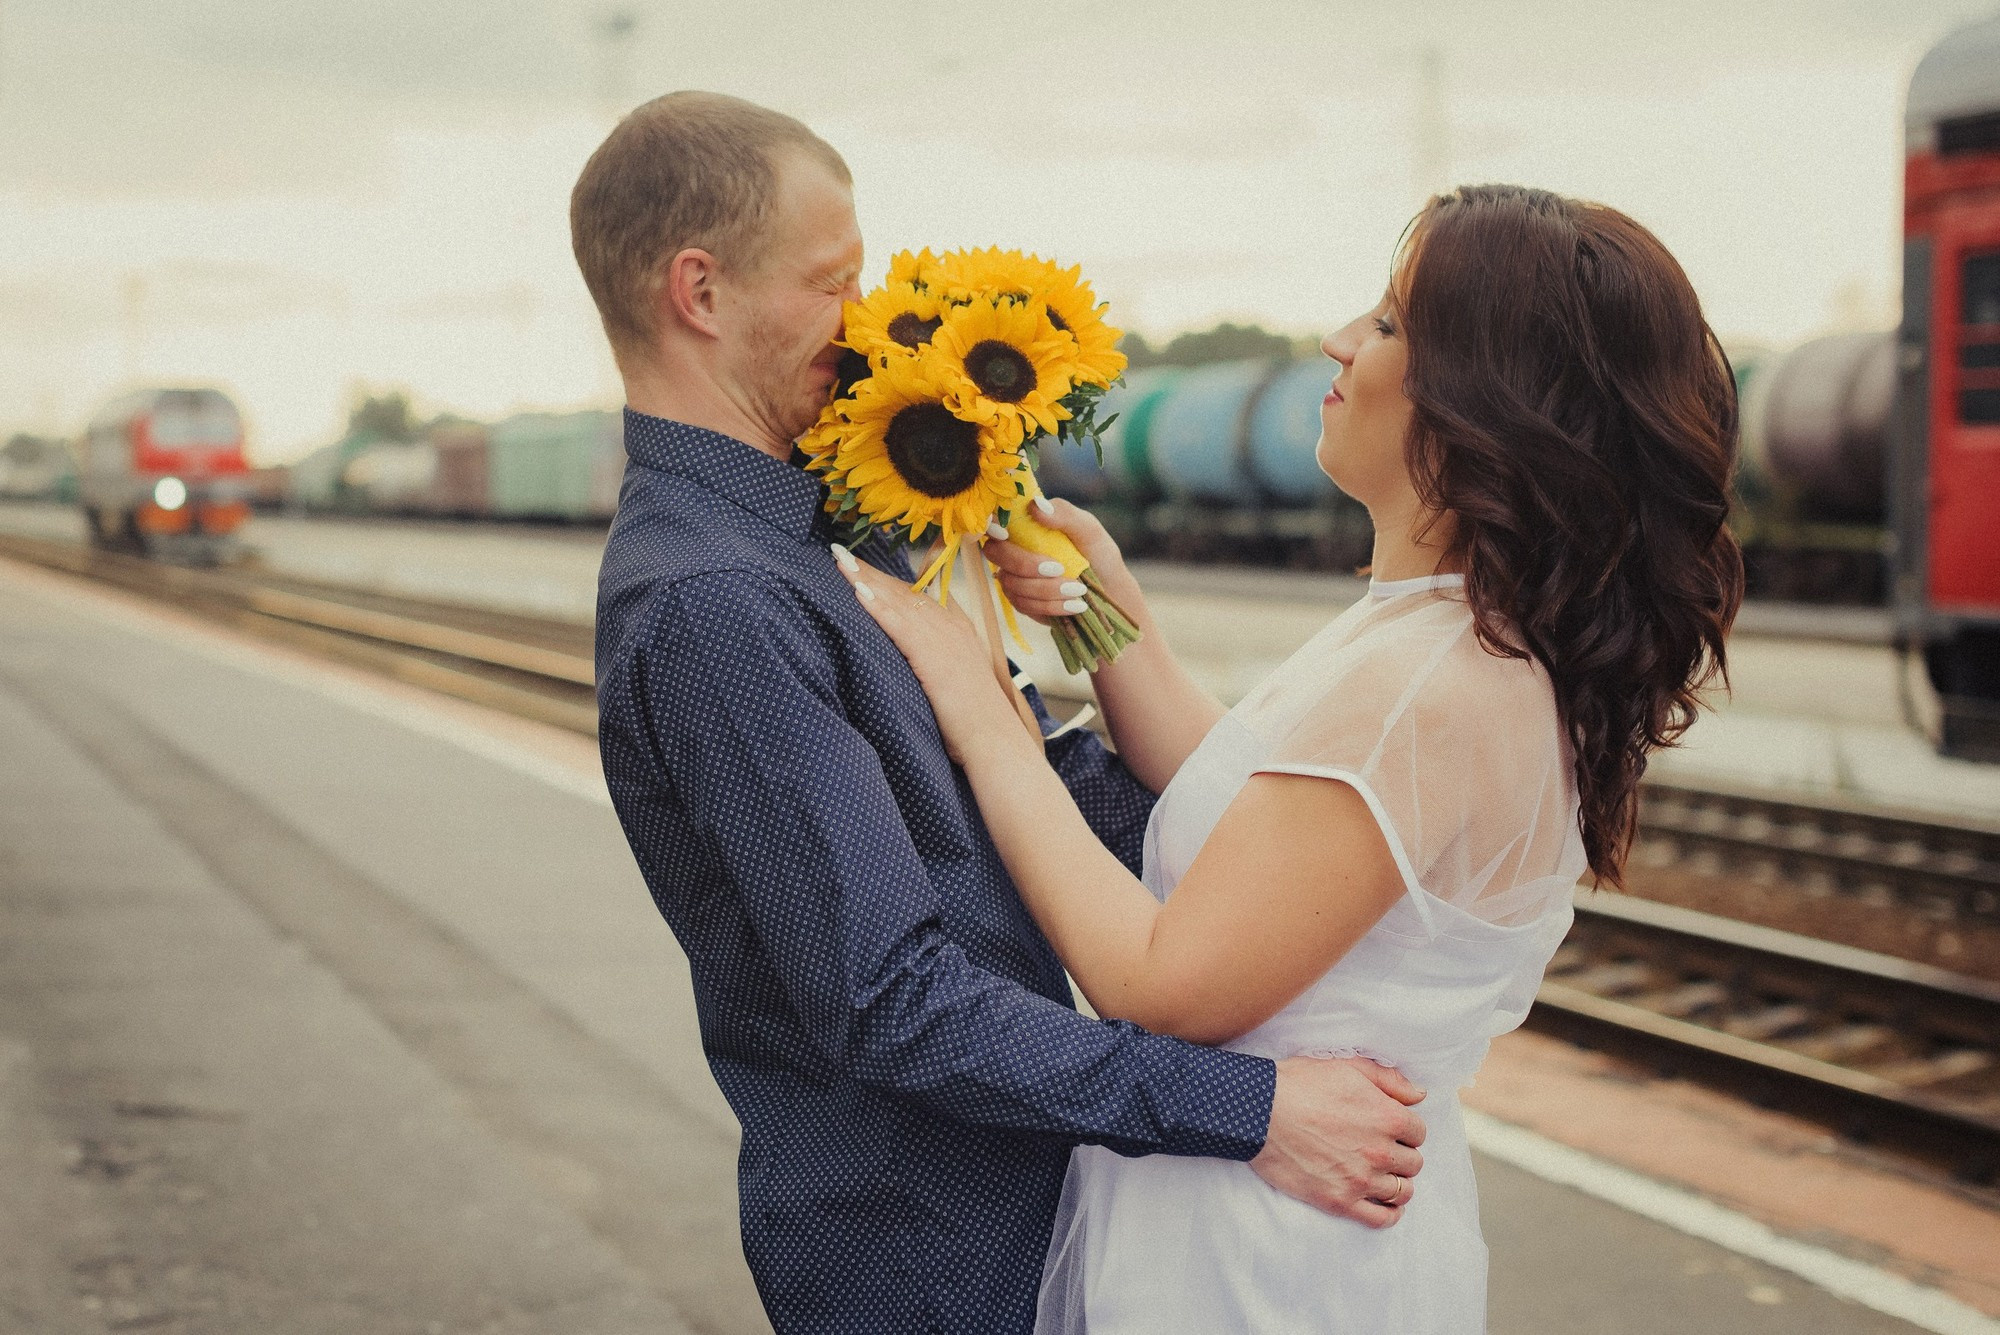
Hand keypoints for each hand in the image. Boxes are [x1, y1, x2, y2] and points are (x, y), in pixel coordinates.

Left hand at [833, 544, 1029, 764]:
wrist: (993, 739)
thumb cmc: (975, 721)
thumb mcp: (957, 681)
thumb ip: (937, 663)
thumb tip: (915, 664)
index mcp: (959, 629)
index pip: (918, 596)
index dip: (889, 581)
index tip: (864, 568)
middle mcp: (951, 625)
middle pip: (904, 591)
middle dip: (871, 572)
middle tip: (841, 555)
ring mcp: (943, 636)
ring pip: (898, 600)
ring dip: (866, 579)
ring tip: (841, 562)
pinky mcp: (932, 653)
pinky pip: (898, 623)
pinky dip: (877, 605)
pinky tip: (856, 591)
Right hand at [984, 498, 1147, 631]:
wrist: (1111, 593)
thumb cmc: (1099, 555)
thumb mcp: (1088, 530)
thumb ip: (1064, 514)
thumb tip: (1035, 504)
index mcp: (1026, 524)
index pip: (995, 519)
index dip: (991, 526)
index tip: (1006, 534)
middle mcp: (1014, 548)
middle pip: (994, 552)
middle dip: (1024, 563)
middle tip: (1059, 568)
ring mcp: (1015, 576)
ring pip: (1011, 583)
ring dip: (1046, 589)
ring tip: (1079, 589)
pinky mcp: (1022, 601)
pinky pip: (1023, 604)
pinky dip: (1051, 605)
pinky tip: (1074, 605)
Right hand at [1251, 1056, 1426, 1227]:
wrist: (1259, 1112)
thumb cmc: (1300, 1084)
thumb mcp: (1348, 1066)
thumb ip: (1389, 1080)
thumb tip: (1420, 1095)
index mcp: (1387, 1117)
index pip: (1418, 1132)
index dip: (1405, 1129)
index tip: (1390, 1128)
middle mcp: (1380, 1151)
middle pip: (1413, 1163)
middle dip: (1401, 1154)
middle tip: (1381, 1149)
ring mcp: (1361, 1180)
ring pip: (1402, 1191)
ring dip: (1396, 1181)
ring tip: (1382, 1174)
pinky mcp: (1340, 1201)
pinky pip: (1381, 1218)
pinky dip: (1389, 1213)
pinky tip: (1384, 1204)